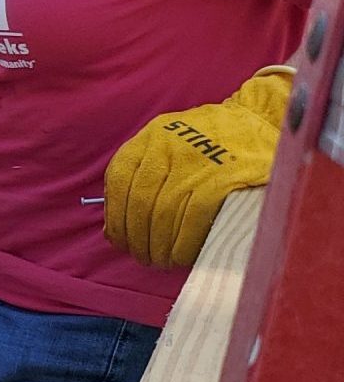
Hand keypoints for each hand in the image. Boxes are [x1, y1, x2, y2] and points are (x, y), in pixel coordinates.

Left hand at [104, 67, 291, 268]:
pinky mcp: (223, 177)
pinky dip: (184, 243)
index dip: (115, 216)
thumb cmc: (217, 142)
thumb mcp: (174, 142)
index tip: (120, 240)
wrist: (267, 121)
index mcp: (153, 136)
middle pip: (140, 201)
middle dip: (137, 238)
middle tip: (145, 257)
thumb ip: (145, 175)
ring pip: (163, 213)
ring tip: (162, 261)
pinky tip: (182, 257)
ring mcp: (196, 160)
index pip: (119, 179)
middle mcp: (169, 145)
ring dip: (158, 247)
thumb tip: (114, 229)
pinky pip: (193, 218)